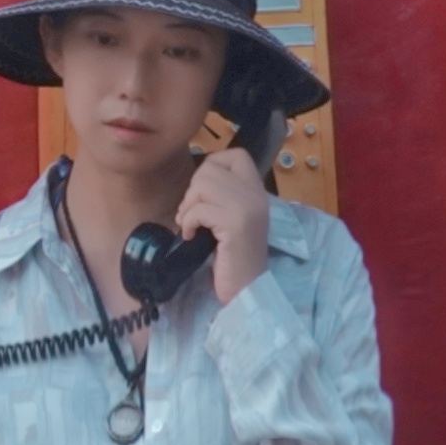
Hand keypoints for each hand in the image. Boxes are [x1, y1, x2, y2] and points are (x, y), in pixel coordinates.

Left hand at [177, 143, 271, 302]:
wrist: (246, 289)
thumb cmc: (233, 258)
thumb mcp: (232, 218)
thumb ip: (223, 196)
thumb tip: (196, 181)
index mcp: (257, 191)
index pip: (235, 154)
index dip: (211, 167)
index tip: (204, 194)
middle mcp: (256, 194)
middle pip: (210, 168)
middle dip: (192, 191)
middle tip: (192, 216)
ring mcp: (247, 208)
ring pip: (202, 184)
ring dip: (188, 206)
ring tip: (192, 225)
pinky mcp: (235, 224)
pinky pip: (198, 209)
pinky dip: (188, 222)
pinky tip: (192, 237)